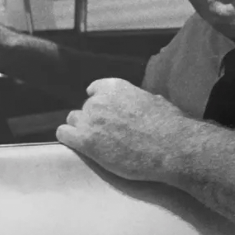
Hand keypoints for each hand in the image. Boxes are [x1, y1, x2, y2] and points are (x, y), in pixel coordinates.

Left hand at [56, 78, 189, 182]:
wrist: (170, 147)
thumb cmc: (169, 124)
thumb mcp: (154, 100)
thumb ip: (138, 99)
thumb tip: (143, 101)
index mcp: (116, 87)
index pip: (94, 89)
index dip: (99, 102)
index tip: (104, 113)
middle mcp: (100, 100)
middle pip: (84, 108)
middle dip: (92, 119)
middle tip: (106, 134)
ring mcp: (91, 120)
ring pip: (72, 121)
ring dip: (81, 129)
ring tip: (95, 142)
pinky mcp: (85, 141)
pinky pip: (64, 134)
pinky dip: (69, 139)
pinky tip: (79, 145)